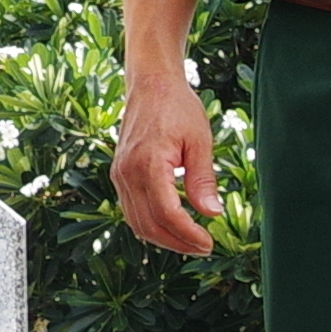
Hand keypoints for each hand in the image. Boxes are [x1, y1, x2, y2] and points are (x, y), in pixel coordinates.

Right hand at [109, 81, 218, 257]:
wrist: (150, 84)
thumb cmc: (177, 106)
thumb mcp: (199, 140)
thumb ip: (203, 179)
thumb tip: (212, 214)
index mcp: (148, 163)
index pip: (166, 213)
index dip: (187, 234)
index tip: (208, 243)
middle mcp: (127, 172)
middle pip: (148, 225)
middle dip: (177, 243)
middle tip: (203, 247)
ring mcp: (119, 175)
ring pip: (136, 222)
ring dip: (163, 238)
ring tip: (190, 241)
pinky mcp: (119, 174)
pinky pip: (131, 210)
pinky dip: (150, 224)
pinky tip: (172, 225)